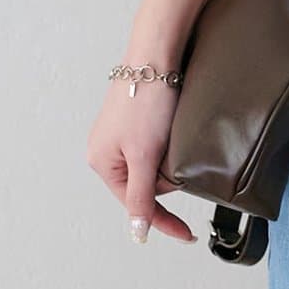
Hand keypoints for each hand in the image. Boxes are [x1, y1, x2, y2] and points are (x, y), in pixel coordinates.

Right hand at [86, 72, 198, 244]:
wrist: (156, 54)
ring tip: (176, 139)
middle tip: (180, 158)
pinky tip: (175, 132)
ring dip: (168, 161)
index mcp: (101, 162)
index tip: (187, 235)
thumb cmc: (147, 100)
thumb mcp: (144, 155)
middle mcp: (106, 150)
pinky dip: (168, 147)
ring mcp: (120, 134)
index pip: (136, 204)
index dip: (164, 220)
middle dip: (167, 179)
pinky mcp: (135, 120)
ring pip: (151, 166)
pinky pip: (154, 147)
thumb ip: (140, 197)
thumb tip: (137, 233)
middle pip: (144, 185)